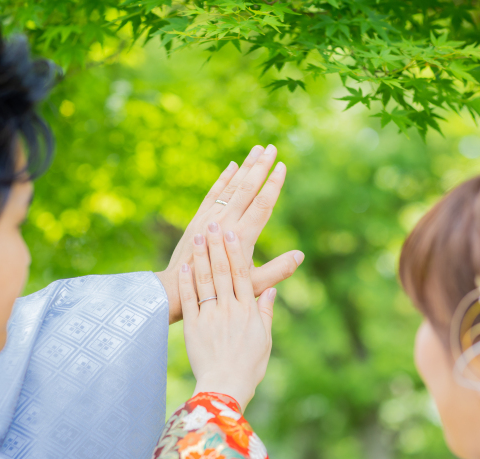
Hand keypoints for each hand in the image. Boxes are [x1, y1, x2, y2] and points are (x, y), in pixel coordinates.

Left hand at [155, 145, 303, 323]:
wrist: (179, 288)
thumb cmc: (221, 289)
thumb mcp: (253, 284)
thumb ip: (278, 270)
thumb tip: (300, 255)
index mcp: (241, 237)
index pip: (261, 204)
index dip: (273, 184)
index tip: (282, 166)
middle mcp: (225, 222)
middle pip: (246, 188)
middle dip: (260, 167)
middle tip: (271, 148)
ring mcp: (210, 218)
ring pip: (231, 186)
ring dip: (245, 167)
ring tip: (257, 150)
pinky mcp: (198, 218)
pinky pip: (213, 193)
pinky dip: (223, 178)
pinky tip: (232, 166)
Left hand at [179, 222, 276, 410]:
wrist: (225, 387)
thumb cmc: (248, 366)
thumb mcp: (264, 339)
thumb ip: (265, 312)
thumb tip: (270, 290)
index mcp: (247, 311)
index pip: (241, 274)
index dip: (235, 251)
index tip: (232, 232)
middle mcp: (229, 309)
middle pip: (221, 272)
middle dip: (216, 246)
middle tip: (212, 224)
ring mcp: (209, 317)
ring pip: (204, 281)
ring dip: (201, 257)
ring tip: (197, 236)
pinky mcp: (193, 327)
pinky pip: (189, 300)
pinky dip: (186, 282)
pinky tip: (185, 265)